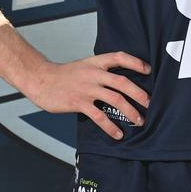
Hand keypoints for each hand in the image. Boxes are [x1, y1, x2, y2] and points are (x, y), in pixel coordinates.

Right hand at [24, 52, 150, 139]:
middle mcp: (94, 74)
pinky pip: (99, 116)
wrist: (40, 79)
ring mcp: (87, 88)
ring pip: (115, 99)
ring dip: (130, 111)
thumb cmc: (63, 75)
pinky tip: (118, 134)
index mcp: (96, 62)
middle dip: (139, 94)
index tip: (149, 70)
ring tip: (139, 121)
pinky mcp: (79, 102)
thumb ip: (100, 71)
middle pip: (123, 82)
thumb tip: (119, 82)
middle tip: (150, 103)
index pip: (120, 57)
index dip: (136, 62)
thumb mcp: (84, 66)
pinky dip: (111, 127)